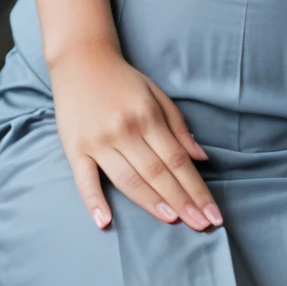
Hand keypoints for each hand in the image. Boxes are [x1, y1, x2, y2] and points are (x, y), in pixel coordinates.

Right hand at [49, 41, 223, 233]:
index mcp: (147, 116)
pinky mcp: (74, 148)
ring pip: (128, 179)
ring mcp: (98, 141)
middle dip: (183, 201)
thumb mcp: (156, 94)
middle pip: (158, 172)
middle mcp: (125, 129)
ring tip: (174, 222)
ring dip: (152, 203)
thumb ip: (178, 126)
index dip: (196, 189)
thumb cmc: (123, 81)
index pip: (177, 160)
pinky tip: (105, 221)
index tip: (212, 213)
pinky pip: (84, 179)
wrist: (81, 59)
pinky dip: (93, 201)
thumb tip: (201, 158)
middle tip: (203, 226)